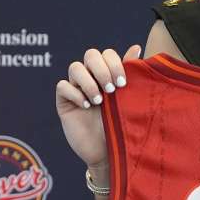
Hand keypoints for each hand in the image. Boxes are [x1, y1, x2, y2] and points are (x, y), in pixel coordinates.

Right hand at [55, 45, 141, 168]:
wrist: (110, 153)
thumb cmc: (122, 126)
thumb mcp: (129, 99)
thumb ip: (131, 74)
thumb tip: (137, 47)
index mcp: (108, 74)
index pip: (106, 54)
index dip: (114, 63)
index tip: (123, 83)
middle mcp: (91, 77)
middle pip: (90, 55)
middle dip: (102, 69)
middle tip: (112, 90)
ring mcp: (76, 88)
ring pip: (75, 67)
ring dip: (88, 81)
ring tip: (99, 101)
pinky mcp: (64, 102)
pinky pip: (62, 86)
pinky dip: (75, 93)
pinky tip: (86, 107)